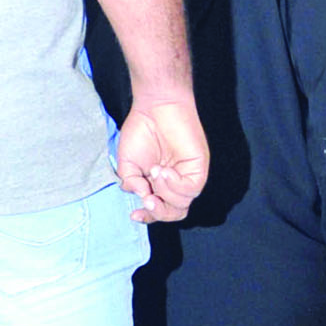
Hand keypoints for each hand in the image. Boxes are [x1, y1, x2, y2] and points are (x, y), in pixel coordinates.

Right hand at [115, 99, 208, 221]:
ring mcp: (188, 177)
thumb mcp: (127, 163)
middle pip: (174, 213)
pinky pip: (190, 190)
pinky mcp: (198, 169)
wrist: (155, 108)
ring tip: (156, 170)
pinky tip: (164, 171)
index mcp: (159, 185)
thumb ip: (131, 183)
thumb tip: (142, 197)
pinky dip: (175, 185)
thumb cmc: (141, 131)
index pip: (160, 210)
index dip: (148, 217)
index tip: (134, 215)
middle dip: (159, 212)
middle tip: (148, 201)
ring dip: (164, 192)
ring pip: (182, 204)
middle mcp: (176, 183)